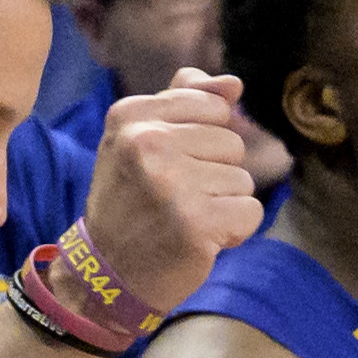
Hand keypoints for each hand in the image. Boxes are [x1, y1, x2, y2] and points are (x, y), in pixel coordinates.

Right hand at [81, 71, 262, 316]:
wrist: (108, 274)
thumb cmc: (132, 204)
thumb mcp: (140, 142)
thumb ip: (184, 103)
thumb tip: (234, 84)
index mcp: (131, 115)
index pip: (213, 107)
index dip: (203, 142)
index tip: (169, 167)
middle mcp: (147, 143)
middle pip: (231, 143)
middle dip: (214, 174)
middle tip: (175, 200)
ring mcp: (171, 182)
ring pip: (243, 179)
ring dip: (222, 204)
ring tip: (184, 219)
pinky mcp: (195, 220)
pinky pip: (250, 211)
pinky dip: (234, 231)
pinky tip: (200, 239)